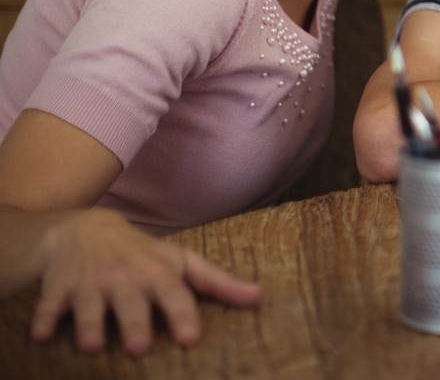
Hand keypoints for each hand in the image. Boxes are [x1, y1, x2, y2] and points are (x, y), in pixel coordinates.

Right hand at [30, 208, 260, 354]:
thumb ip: (219, 283)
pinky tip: (40, 336)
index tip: (190, 339)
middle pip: (131, 302)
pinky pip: (48, 304)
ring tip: (93, 347)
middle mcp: (125, 278)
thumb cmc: (144, 256)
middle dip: (135, 323)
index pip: (176, 294)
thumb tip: (260, 298)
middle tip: (140, 348)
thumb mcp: (182, 263)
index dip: (183, 315)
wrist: (86, 229)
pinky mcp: (57, 288)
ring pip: (89, 306)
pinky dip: (43, 319)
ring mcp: (89, 282)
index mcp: (158, 274)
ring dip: (89, 325)